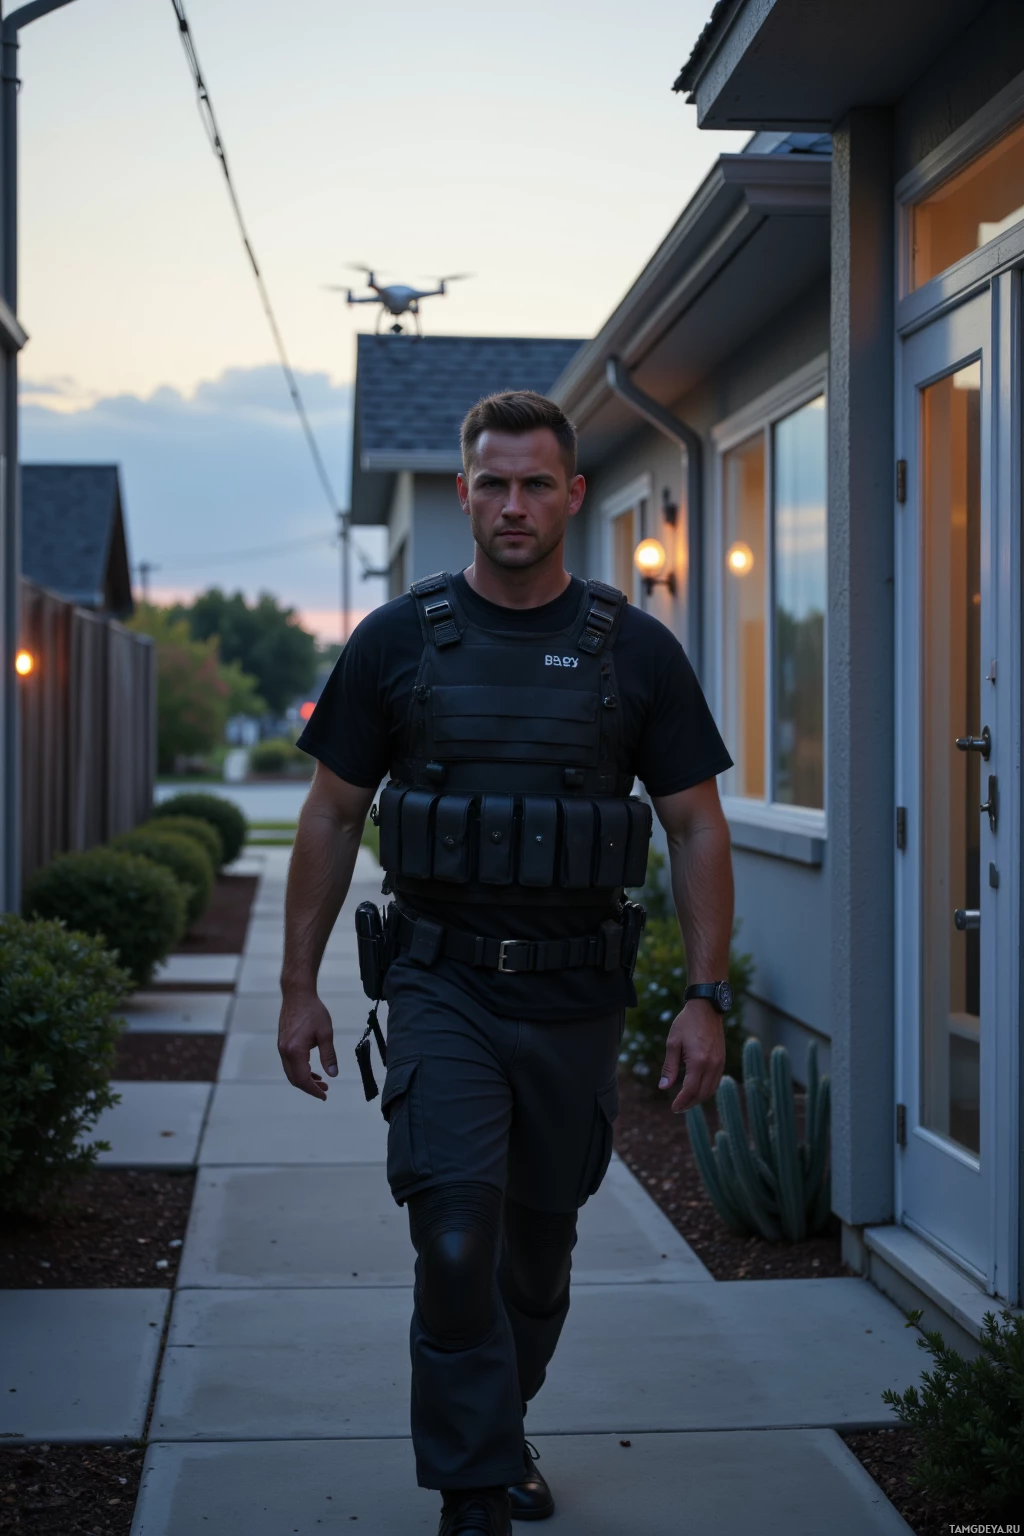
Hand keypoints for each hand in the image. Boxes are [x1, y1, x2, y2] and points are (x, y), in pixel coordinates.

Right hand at [278, 991, 337, 1099]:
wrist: (297, 994)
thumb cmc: (312, 1010)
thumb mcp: (325, 1033)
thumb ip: (329, 1055)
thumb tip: (333, 1074)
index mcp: (295, 1051)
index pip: (303, 1079)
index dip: (313, 1090)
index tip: (324, 1095)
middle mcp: (285, 1051)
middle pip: (294, 1079)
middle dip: (309, 1087)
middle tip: (324, 1090)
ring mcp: (281, 1048)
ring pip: (291, 1072)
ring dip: (304, 1079)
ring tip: (320, 1081)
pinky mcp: (282, 1043)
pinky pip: (289, 1063)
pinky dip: (300, 1070)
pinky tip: (311, 1069)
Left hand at [658, 999, 725, 1113]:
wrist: (706, 1008)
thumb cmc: (686, 1023)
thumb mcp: (672, 1043)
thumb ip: (669, 1067)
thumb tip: (663, 1087)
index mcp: (698, 1061)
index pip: (690, 1090)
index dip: (681, 1102)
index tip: (673, 1108)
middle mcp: (712, 1065)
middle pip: (702, 1094)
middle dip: (690, 1104)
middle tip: (678, 1108)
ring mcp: (720, 1063)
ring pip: (711, 1090)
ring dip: (699, 1099)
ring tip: (686, 1102)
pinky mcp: (722, 1060)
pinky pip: (716, 1081)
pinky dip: (707, 1090)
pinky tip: (697, 1090)